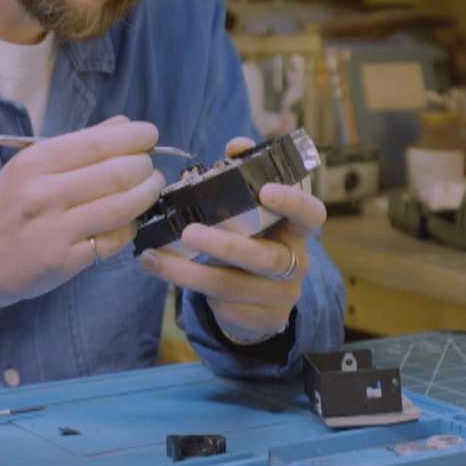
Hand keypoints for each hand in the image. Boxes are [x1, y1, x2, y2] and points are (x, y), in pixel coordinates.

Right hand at [0, 116, 166, 308]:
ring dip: (147, 195)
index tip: (149, 134)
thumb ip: (77, 145)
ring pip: (122, 207)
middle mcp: (42, 194)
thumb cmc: (8, 209)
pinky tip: (127, 220)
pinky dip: (130, 227)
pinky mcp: (64, 261)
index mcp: (33, 162)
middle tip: (151, 167)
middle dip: (146, 167)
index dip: (134, 137)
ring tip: (150, 189)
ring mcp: (53, 230)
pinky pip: (114, 240)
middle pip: (118, 173)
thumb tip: (124, 124)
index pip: (98, 142)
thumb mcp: (29, 167)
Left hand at [138, 136, 327, 342]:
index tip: (267, 190)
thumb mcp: (251, 214)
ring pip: (232, 285)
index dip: (293, 203)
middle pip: (265, 257)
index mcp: (296, 231)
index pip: (312, 214)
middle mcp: (296, 263)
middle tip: (189, 232)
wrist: (259, 302)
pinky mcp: (263, 321)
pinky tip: (169, 277)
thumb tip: (237, 144)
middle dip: (223, 245)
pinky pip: (225, 306)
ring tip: (154, 259)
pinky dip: (193, 292)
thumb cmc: (252, 242)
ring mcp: (281, 296)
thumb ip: (245, 178)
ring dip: (189, 273)